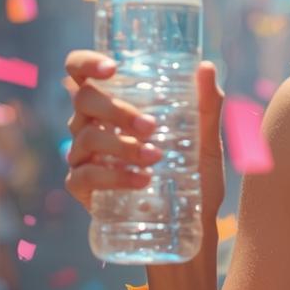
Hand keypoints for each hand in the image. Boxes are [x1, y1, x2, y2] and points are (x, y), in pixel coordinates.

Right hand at [63, 51, 227, 231]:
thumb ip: (208, 105)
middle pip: (83, 100)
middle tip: (150, 126)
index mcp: (114, 106)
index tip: (113, 68)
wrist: (191, 227)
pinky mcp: (82, 188)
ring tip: (156, 158)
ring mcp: (83, 156)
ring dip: (122, 145)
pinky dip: (114, 176)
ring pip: (86, 136)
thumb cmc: (195, 177)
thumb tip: (207, 67)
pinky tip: (142, 181)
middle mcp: (92, 125)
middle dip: (116, 109)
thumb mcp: (207, 141)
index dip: (86, 62)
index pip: (82, 73)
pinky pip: (85, 175)